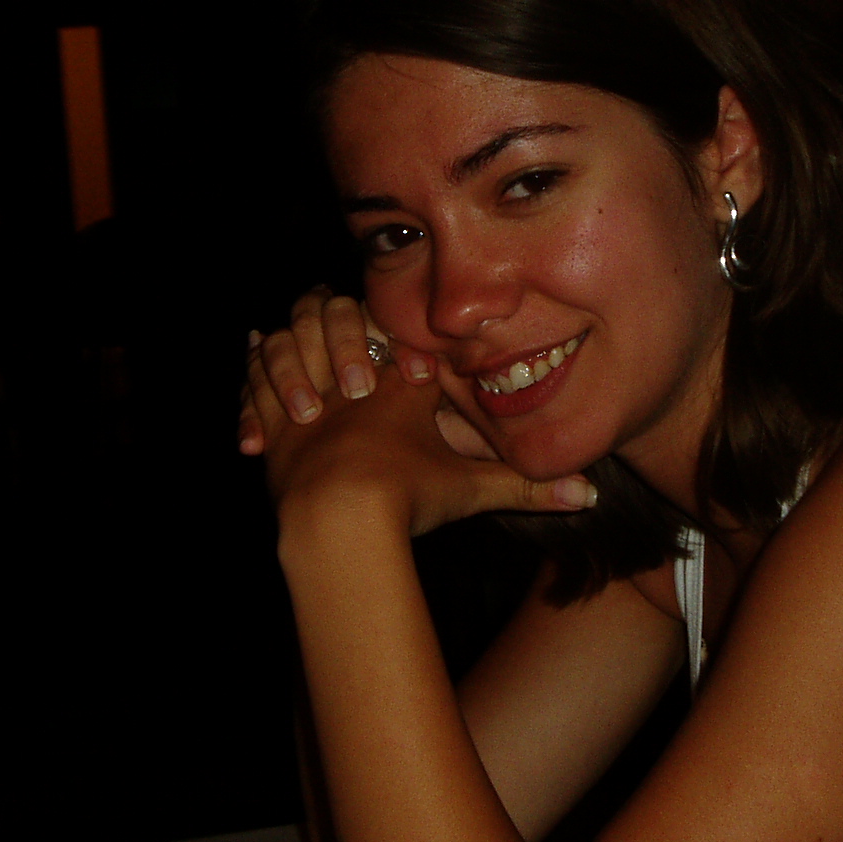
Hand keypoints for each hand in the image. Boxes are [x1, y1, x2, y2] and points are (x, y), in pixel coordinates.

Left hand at [242, 297, 595, 537]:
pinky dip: (257, 368)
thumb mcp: (474, 490)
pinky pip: (258, 382)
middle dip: (344, 324)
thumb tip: (588, 493)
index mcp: (400, 386)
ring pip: (293, 342)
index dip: (404, 346)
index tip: (412, 366)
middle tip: (349, 340)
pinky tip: (254, 349)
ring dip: (297, 341)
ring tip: (295, 334)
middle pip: (342, 321)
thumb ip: (526, 488)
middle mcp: (354, 380)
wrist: (341, 520)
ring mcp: (310, 398)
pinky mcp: (275, 426)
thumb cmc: (408, 499)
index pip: (400, 342)